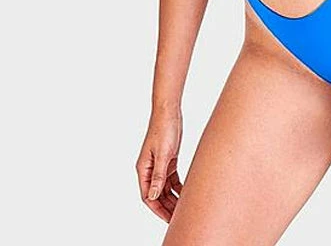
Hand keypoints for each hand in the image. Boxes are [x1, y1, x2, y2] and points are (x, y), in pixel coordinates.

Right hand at [136, 108, 183, 222]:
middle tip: (178, 218)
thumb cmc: (164, 129)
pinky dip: (177, 186)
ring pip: (164, 187)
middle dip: (166, 207)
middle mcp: (149, 168)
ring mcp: (159, 164)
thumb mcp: (163, 153)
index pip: (148, 196)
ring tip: (183, 208)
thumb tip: (152, 196)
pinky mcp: (168, 159)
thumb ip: (159, 175)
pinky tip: (186, 193)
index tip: (169, 219)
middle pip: (156, 194)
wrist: (169, 111)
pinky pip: (171, 178)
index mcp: (143, 168)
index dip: (157, 209)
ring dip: (172, 198)